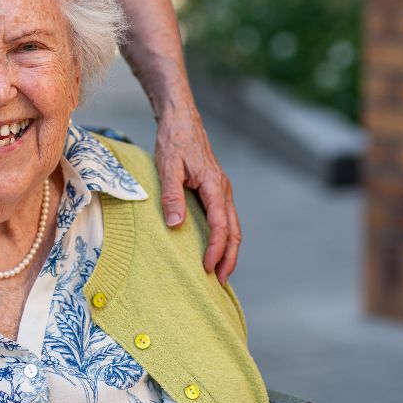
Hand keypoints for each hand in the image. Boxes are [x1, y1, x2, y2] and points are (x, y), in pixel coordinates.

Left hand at [154, 101, 241, 282]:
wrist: (181, 120)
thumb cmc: (174, 141)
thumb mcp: (167, 167)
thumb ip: (172, 195)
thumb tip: (176, 224)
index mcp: (214, 185)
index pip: (221, 225)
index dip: (216, 249)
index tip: (207, 268)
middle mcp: (223, 190)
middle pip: (234, 231)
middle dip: (229, 258)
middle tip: (220, 282)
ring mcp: (221, 190)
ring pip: (233, 226)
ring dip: (229, 250)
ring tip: (220, 272)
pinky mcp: (215, 190)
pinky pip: (225, 218)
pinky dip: (224, 237)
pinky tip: (214, 247)